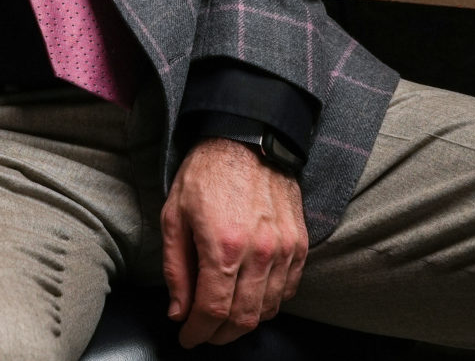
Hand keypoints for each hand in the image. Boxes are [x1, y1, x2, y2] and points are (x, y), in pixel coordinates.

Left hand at [161, 137, 308, 346]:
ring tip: (224, 319)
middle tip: (204, 333)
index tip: (187, 337)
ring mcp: (284, 250)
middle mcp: (259, 253)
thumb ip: (176, 268)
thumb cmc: (206, 173)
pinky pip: (288, 290)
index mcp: (222, 246)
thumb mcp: (174, 216)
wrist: (247, 138)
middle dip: (220, 335)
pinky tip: (251, 298)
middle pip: (243, 318)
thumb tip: (178, 311)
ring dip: (244, 323)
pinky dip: (269, 303)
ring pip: (267, 309)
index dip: (198, 332)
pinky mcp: (299, 244)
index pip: (213, 310)